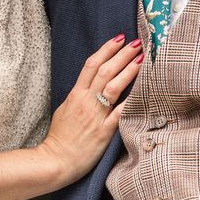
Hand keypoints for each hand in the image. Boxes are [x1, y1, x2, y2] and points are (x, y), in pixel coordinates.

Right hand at [41, 35, 142, 186]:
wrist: (54, 161)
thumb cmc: (59, 138)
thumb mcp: (64, 110)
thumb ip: (78, 97)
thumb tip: (90, 87)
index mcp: (75, 95)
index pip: (91, 65)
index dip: (106, 49)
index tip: (119, 38)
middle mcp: (86, 101)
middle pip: (105, 71)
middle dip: (122, 54)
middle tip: (137, 42)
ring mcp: (96, 116)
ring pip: (114, 87)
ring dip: (129, 71)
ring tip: (142, 59)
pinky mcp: (104, 132)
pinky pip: (120, 113)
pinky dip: (132, 101)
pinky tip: (144, 90)